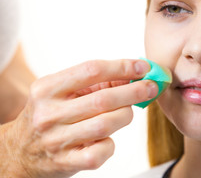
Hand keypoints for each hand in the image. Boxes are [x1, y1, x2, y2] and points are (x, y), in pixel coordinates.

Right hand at [0, 59, 157, 177]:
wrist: (19, 152)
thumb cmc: (50, 115)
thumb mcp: (62, 93)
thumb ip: (95, 83)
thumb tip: (133, 75)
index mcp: (47, 89)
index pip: (91, 70)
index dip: (122, 67)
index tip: (143, 67)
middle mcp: (48, 114)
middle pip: (103, 98)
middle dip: (135, 91)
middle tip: (152, 87)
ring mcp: (56, 140)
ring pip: (107, 124)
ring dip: (125, 115)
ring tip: (127, 111)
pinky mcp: (66, 163)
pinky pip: (102, 151)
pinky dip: (111, 144)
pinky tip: (107, 138)